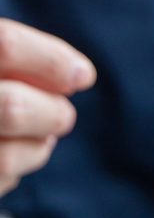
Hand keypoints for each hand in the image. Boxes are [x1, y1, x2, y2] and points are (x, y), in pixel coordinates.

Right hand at [0, 19, 95, 195]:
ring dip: (37, 147)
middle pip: (12, 107)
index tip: (82, 75)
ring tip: (40, 137)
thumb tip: (77, 75)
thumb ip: (18, 57)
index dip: (52, 59)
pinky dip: (13, 172)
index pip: (7, 45)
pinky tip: (10, 157)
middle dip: (51, 113)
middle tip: (62, 115)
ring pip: (5, 157)